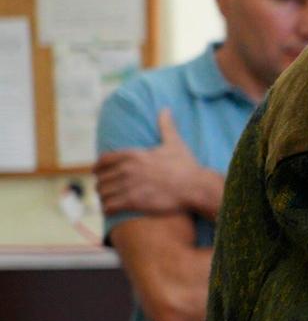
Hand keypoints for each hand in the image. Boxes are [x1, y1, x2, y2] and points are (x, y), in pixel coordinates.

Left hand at [94, 109, 210, 215]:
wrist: (195, 187)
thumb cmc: (186, 166)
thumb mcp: (174, 143)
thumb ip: (165, 126)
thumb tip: (165, 109)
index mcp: (132, 155)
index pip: (102, 161)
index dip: (98, 169)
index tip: (99, 174)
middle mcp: (126, 169)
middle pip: (100, 179)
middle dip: (102, 185)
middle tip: (106, 191)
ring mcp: (128, 186)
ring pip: (102, 193)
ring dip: (104, 198)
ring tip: (108, 202)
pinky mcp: (133, 202)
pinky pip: (109, 206)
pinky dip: (107, 209)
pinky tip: (110, 210)